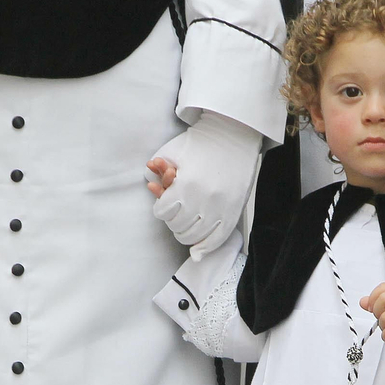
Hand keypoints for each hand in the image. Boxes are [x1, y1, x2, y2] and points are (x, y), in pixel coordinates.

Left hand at [149, 111, 261, 257]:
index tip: (163, 205)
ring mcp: (220, 209)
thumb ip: (160, 171)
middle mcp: (203, 200)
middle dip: (173, 221)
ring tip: (186, 225)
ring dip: (186, 233)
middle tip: (175, 214)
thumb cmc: (202, 143)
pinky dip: (205, 247)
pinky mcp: (233, 213)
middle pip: (178, 227)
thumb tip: (151, 183)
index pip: (163, 213)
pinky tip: (198, 249)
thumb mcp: (174, 152)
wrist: (233, 136)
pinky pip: (217, 240)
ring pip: (195, 237)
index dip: (160, 209)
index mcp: (186, 185)